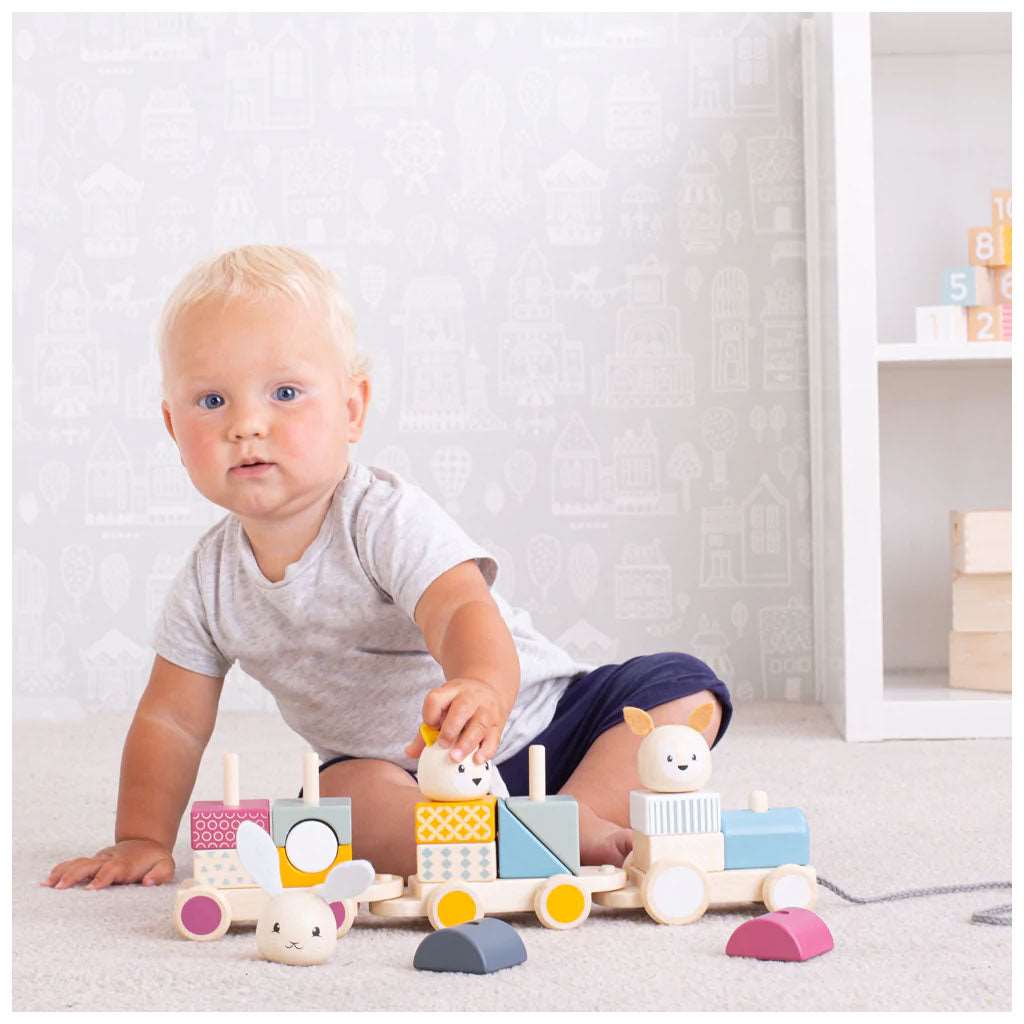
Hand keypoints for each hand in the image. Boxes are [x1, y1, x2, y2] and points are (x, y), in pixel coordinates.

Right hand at [42, 838, 174, 890]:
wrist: (146, 843)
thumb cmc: (155, 860)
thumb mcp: (166, 865)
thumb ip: (160, 874)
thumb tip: (148, 882)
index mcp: (126, 864)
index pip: (112, 870)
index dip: (102, 878)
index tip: (91, 888)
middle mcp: (109, 861)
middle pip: (89, 865)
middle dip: (75, 875)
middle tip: (61, 887)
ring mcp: (99, 861)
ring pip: (78, 863)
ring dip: (63, 873)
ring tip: (48, 885)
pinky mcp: (92, 863)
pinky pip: (74, 864)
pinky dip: (61, 871)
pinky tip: (47, 881)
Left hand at [404, 677, 508, 763]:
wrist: (489, 690)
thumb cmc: (459, 705)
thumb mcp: (442, 707)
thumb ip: (425, 731)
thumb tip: (409, 753)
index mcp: (451, 691)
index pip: (436, 698)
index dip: (430, 713)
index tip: (431, 726)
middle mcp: (470, 698)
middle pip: (461, 710)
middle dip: (451, 729)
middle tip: (442, 745)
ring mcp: (486, 710)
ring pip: (479, 725)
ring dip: (466, 743)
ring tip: (455, 758)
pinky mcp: (498, 724)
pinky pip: (494, 738)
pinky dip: (486, 751)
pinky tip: (476, 760)